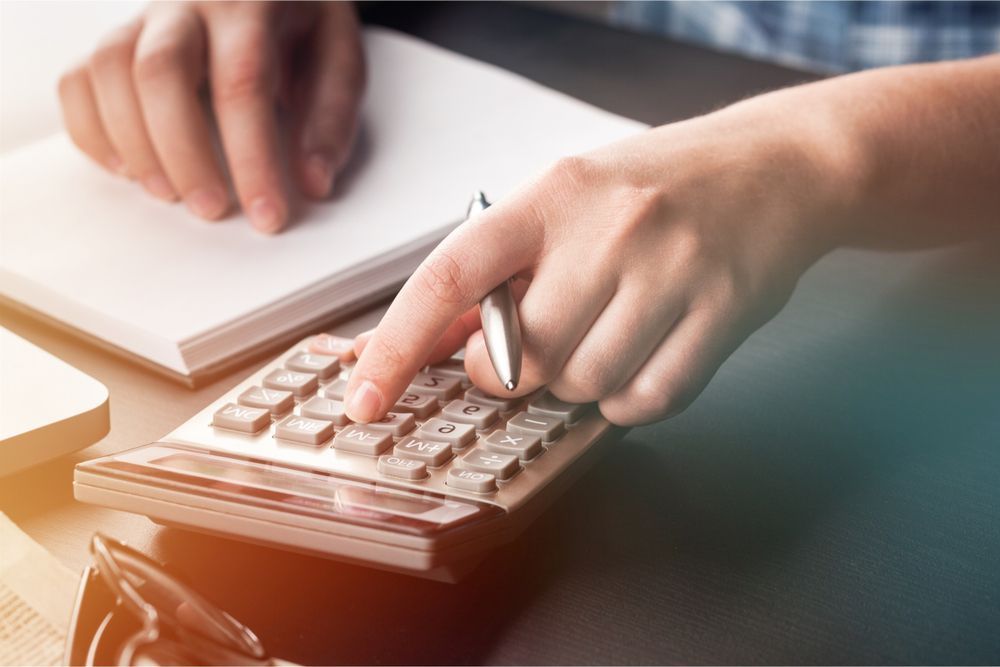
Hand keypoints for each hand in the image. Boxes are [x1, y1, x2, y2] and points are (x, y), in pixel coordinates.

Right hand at [58, 1, 364, 232]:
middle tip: (210, 210)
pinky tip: (127, 170)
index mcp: (251, 3)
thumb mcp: (339, 57)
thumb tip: (313, 182)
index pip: (243, 83)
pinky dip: (92, 131)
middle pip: (160, 70)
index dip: (252, 157)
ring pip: (109, 71)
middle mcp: (188, 3)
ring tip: (168, 195)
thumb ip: (331, 117)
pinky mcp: (118, 39)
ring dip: (134, 144)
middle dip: (182, 152)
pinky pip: (78, 80)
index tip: (266, 215)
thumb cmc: (302, 22)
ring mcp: (143, 18)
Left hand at [345, 103, 849, 425]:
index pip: (450, 275)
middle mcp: (609, 229)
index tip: (365, 392)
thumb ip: (501, 272)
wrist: (775, 168)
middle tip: (541, 343)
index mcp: (552, 195)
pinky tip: (644, 356)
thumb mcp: (569, 202)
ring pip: (583, 386)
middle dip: (515, 372)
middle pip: (521, 359)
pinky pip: (647, 401)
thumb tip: (433, 341)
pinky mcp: (722, 311)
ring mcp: (670, 271)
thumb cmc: (659, 187)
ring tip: (609, 335)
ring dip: (581, 384)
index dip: (397, 341)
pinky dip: (632, 400)